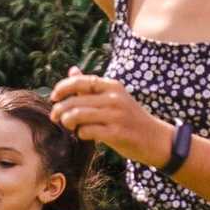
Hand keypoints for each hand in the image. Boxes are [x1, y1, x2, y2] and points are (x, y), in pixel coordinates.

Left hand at [49, 73, 171, 167]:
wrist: (156, 139)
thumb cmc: (131, 118)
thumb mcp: (115, 97)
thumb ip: (92, 86)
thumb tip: (72, 71)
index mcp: (112, 86)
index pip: (79, 81)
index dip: (62, 88)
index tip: (53, 97)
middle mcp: (114, 98)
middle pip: (75, 100)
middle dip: (60, 109)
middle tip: (56, 117)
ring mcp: (115, 116)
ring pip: (77, 115)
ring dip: (68, 121)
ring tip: (69, 126)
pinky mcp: (115, 133)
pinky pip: (86, 131)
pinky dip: (81, 134)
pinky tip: (85, 134)